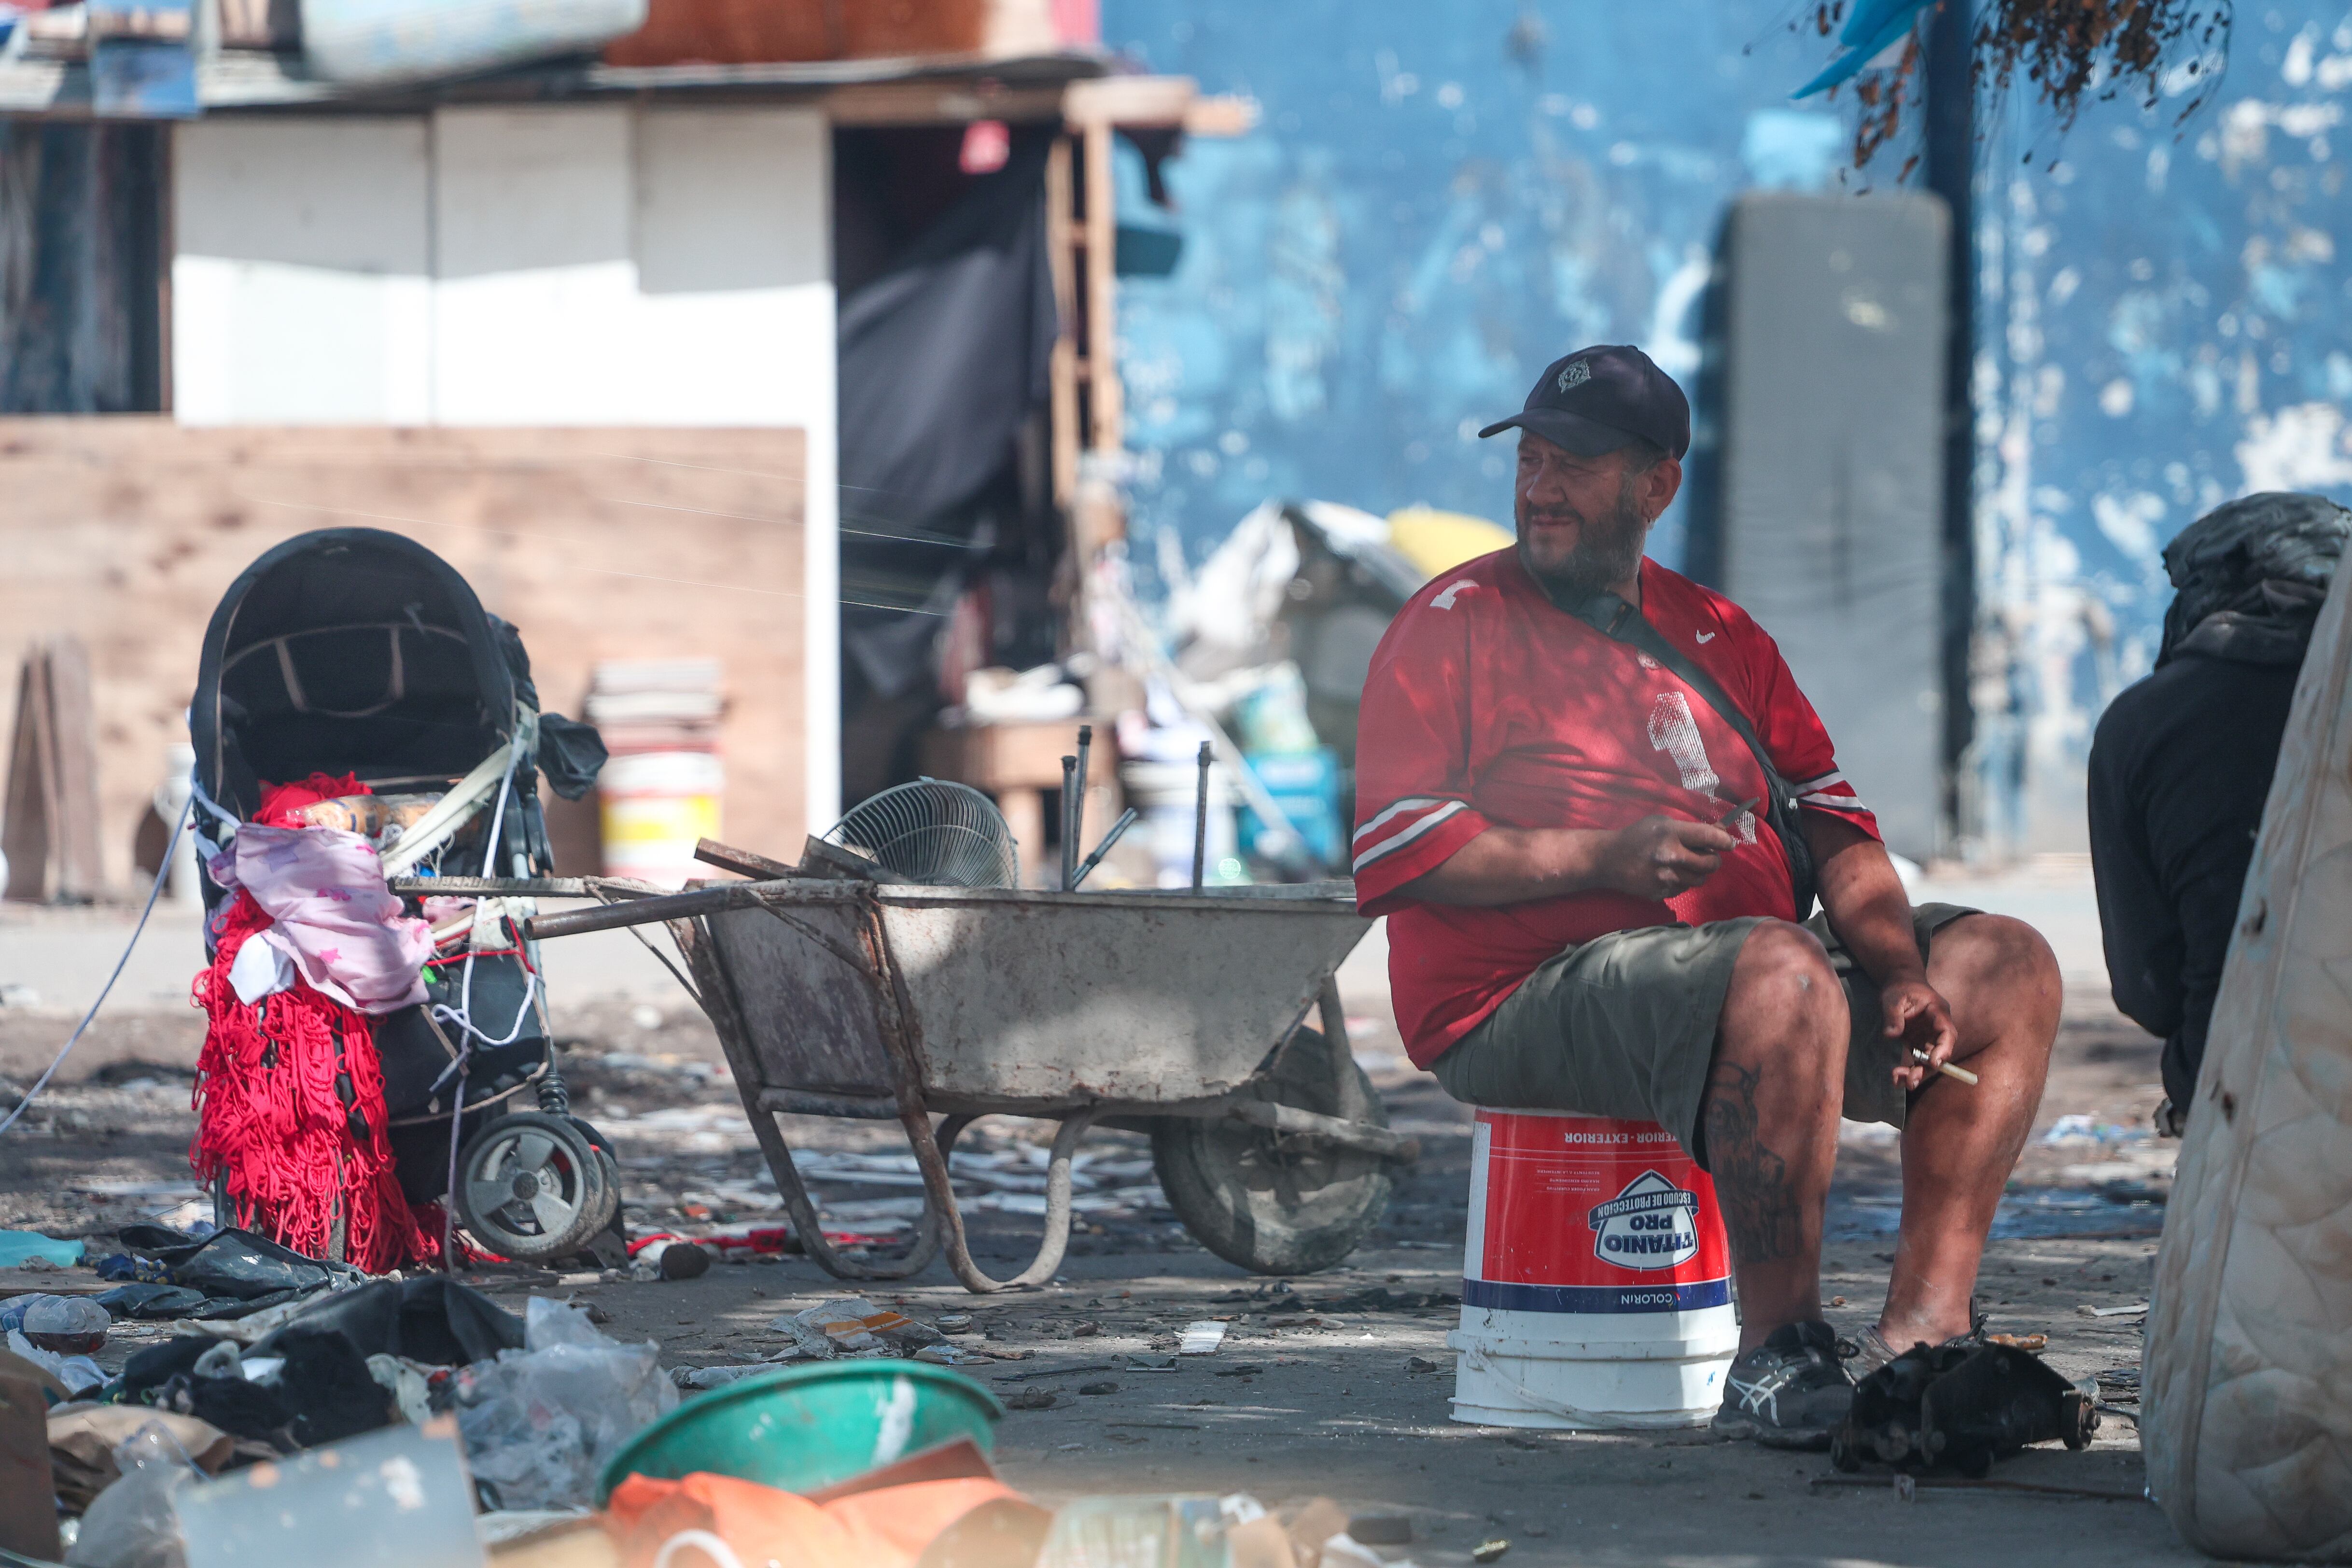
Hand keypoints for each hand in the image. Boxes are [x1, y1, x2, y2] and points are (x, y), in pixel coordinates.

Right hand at [1594, 815, 1737, 900]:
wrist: (1608, 860)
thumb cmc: (1637, 836)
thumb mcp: (1661, 823)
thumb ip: (1689, 829)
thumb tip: (1720, 832)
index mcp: (1671, 833)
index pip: (1710, 837)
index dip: (1725, 841)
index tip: (1729, 843)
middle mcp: (1671, 856)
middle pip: (1711, 863)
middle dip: (1714, 859)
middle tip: (1708, 856)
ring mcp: (1666, 877)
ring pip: (1701, 879)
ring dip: (1698, 872)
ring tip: (1685, 865)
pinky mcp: (1661, 892)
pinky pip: (1684, 889)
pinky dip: (1682, 882)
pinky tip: (1669, 874)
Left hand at [1881, 976, 1958, 1090]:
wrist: (1899, 984)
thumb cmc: (1900, 988)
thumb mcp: (1893, 997)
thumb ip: (1893, 1015)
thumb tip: (1891, 1035)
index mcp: (1938, 1012)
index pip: (1947, 1033)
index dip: (1943, 1049)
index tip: (1934, 1063)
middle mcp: (1936, 1028)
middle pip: (1939, 1052)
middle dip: (1927, 1068)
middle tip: (1911, 1081)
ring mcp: (1928, 1037)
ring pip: (1928, 1059)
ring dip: (1917, 1073)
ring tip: (1900, 1082)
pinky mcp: (1918, 1043)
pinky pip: (1917, 1060)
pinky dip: (1909, 1069)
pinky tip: (1896, 1078)